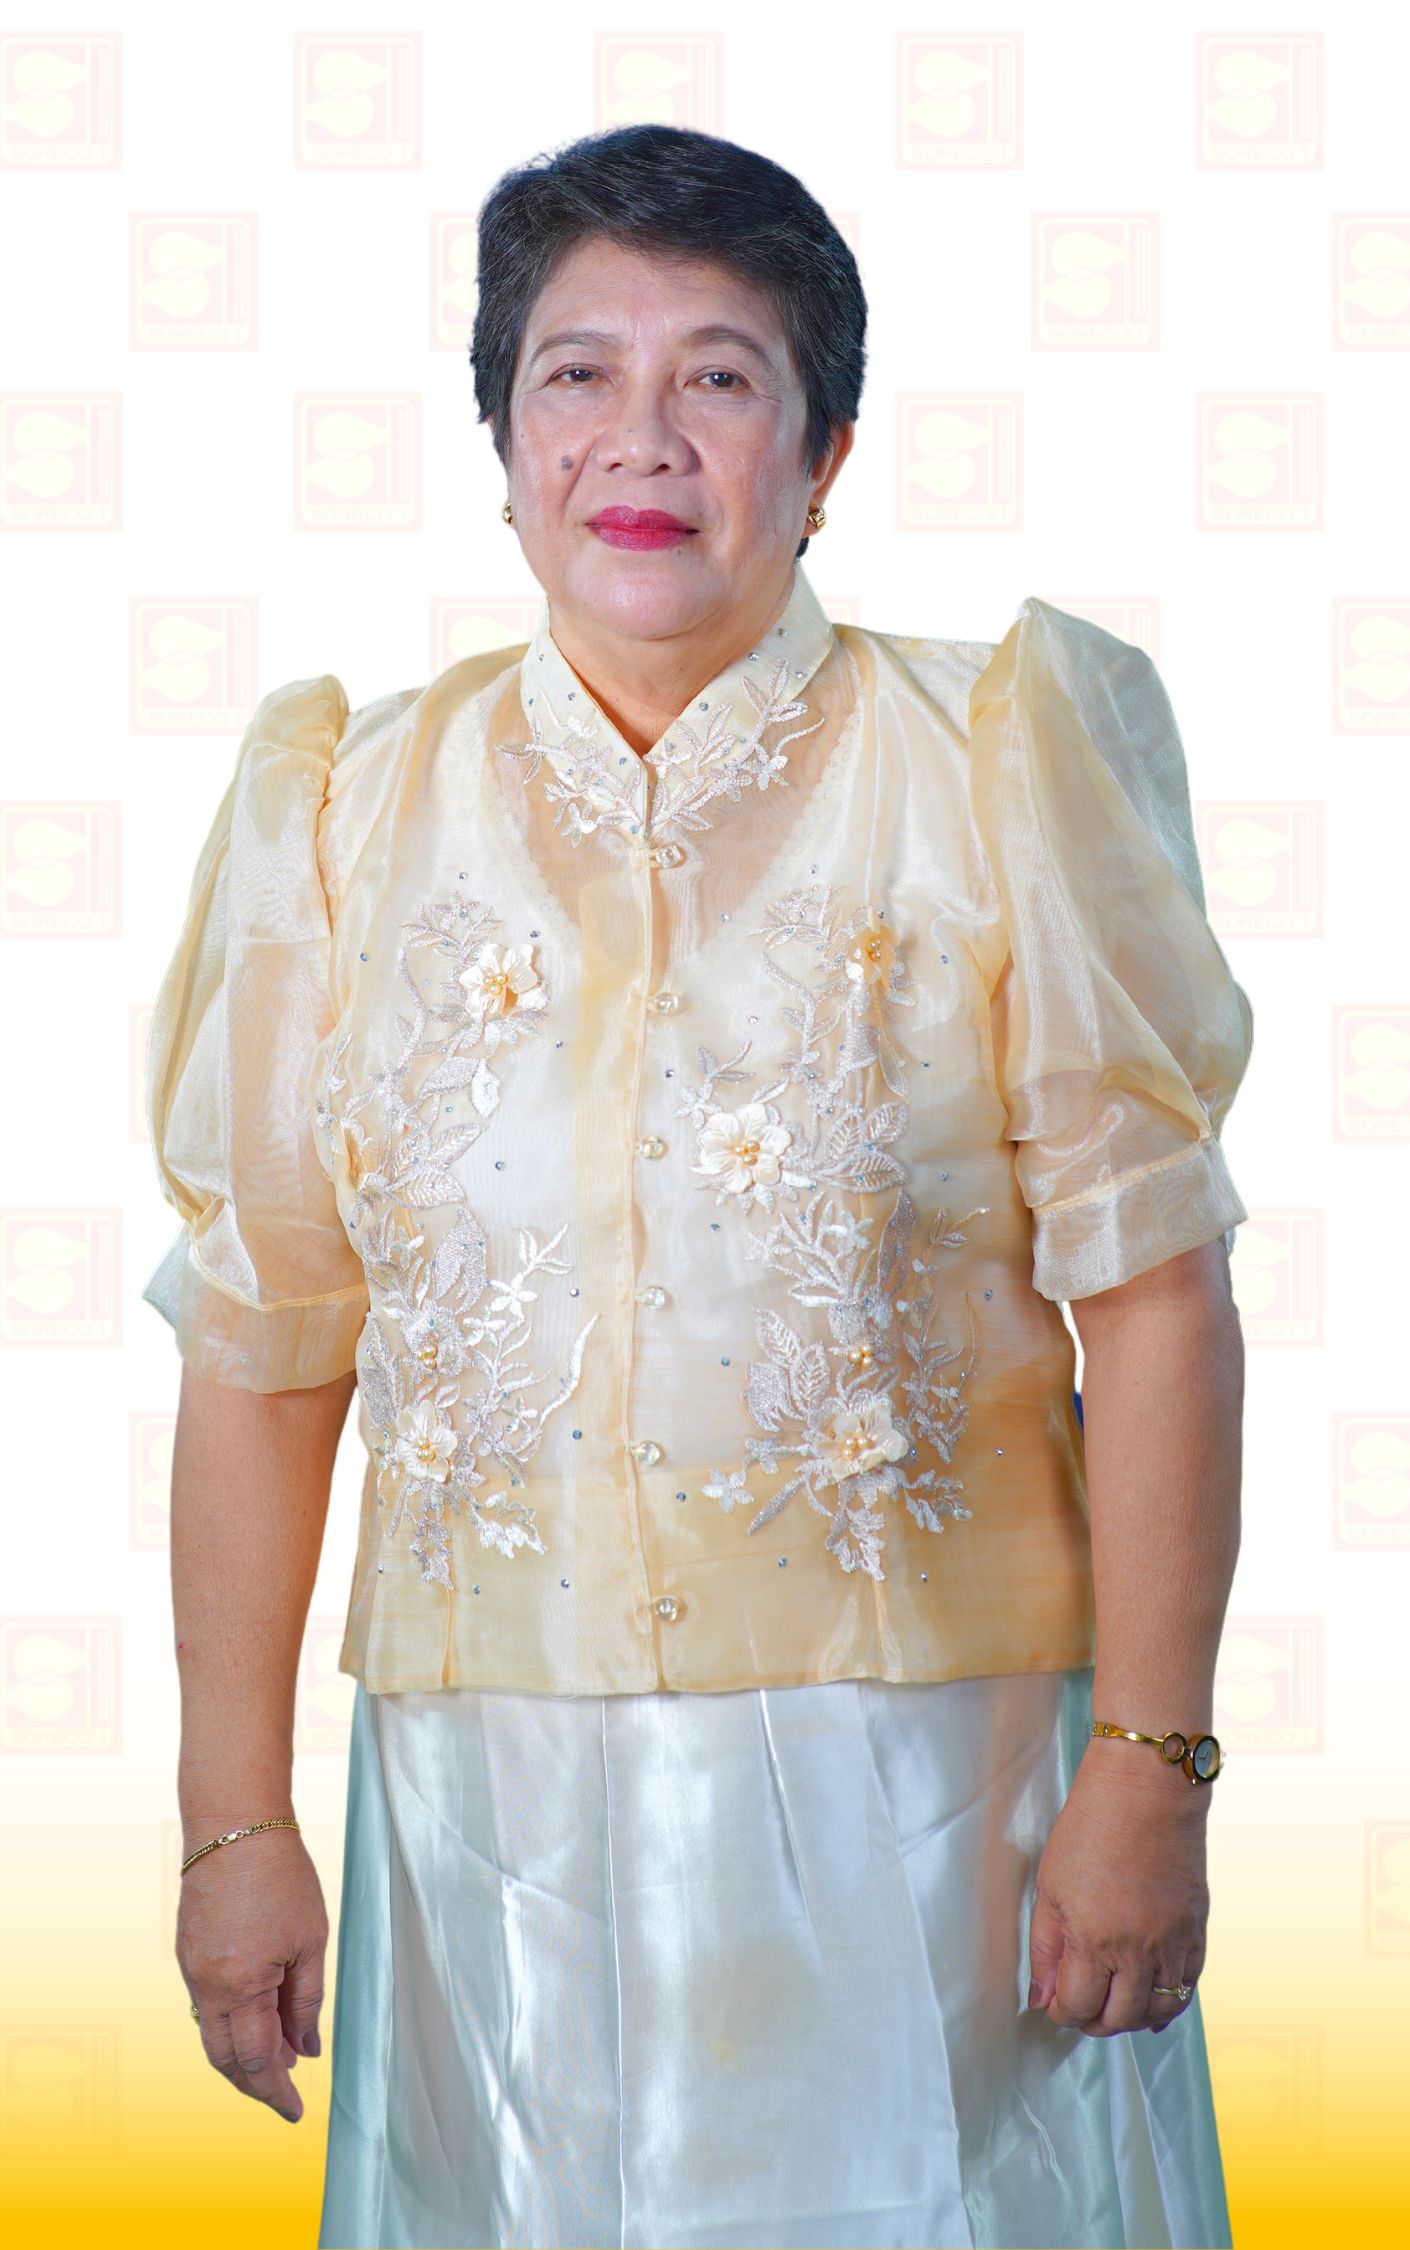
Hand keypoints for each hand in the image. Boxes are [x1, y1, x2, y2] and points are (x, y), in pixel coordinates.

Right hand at [177, 1829, 328, 2122]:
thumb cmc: (279, 1874)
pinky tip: (257, 2019)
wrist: (233, 1825)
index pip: (257, 2061)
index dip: (277, 2092)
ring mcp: (192, 1970)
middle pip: (225, 2058)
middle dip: (255, 2084)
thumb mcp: (310, 1940)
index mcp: (240, 1987)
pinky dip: (231, 2023)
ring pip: (212, 2034)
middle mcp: (206, 1986)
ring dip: (242, 2054)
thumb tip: (306, 2049)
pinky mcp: (188, 1953)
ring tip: (280, 2060)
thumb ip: (307, 2001)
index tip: (296, 2111)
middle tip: (284, 2097)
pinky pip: (205, 2006)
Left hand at [1026, 1741, 1209, 2037]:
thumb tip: (1042, 1996)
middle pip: (1117, 2018)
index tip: (1054, 2003)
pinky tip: (1153, 2006)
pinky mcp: (1196, 1931)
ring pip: (1156, 2011)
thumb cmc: (1091, 1827)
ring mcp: (1173, 1944)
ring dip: (1131, 2019)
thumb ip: (1045, 1946)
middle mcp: (1138, 1951)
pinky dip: (1169, 2003)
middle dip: (1092, 2022)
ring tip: (1112, 2008)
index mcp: (1094, 1940)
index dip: (1061, 2012)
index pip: (1077, 2006)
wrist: (1147, 1790)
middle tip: (1080, 2009)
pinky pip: (1187, 1987)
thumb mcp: (1050, 1885)